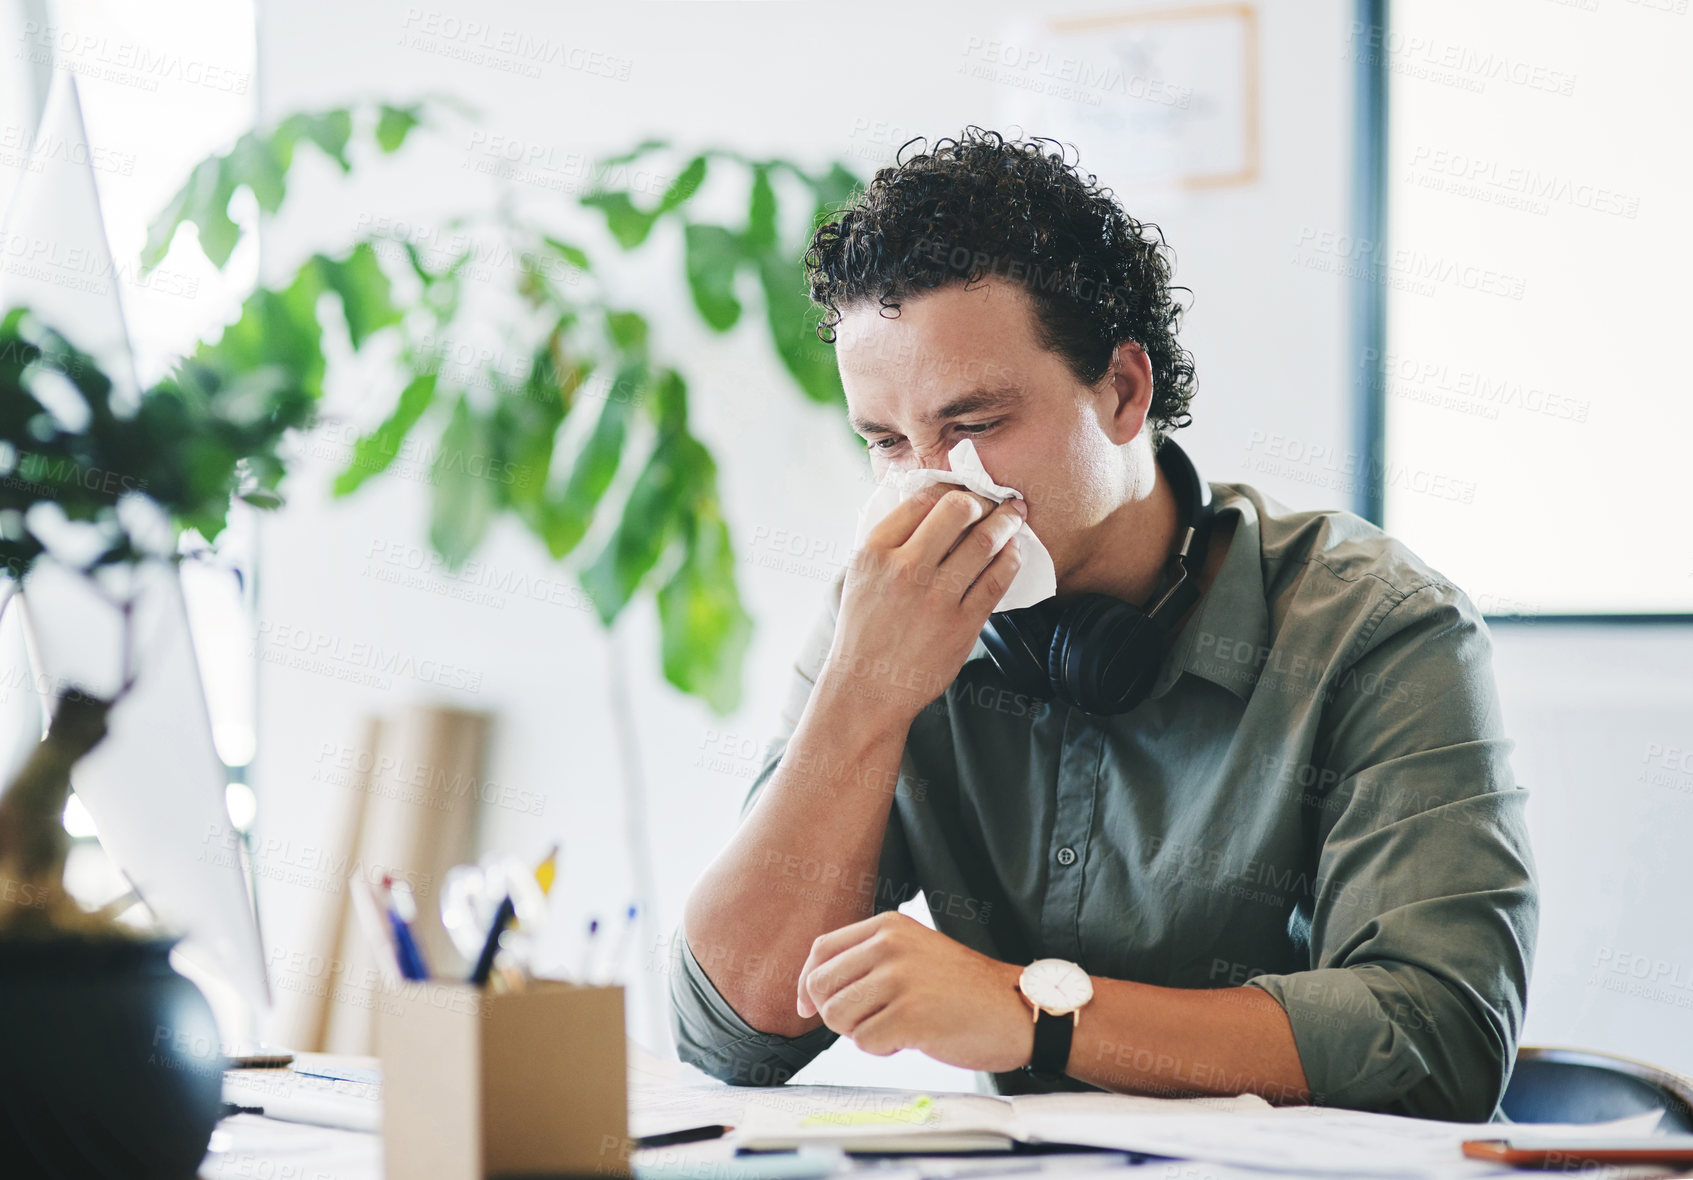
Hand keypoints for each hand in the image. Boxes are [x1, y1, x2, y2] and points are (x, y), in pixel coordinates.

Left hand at [796, 911, 1034, 1071]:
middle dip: (836, 1014)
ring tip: (896, 1028)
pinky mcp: (910, 1016)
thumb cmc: (964, 989)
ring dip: (861, 1033)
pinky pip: (864, 1043)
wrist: (1017, 1009)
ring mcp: (900, 980)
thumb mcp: (914, 953)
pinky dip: (882, 1050)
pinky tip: (911, 1039)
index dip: (808, 983)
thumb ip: (869, 960)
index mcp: (888, 926)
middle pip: (821, 986)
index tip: (809, 1006)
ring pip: (837, 1017)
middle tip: (870, 1021)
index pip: (822, 950)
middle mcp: (890, 946)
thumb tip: (812, 994)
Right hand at [825, 484, 1025, 722]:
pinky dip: (1011, 559)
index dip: (951, 487)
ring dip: (1006, 523)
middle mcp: (905, 568)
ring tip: (1013, 518)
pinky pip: (997, 579)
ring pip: (984, 541)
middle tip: (995, 502)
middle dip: (984, 500)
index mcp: (875, 552)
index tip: (965, 491)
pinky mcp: (961, 624)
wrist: (867, 689)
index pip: (922, 498)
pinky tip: (1013, 553)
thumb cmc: (864, 633)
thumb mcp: (860, 577)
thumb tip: (927, 508)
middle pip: (958, 509)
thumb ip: (889, 543)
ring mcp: (935, 597)